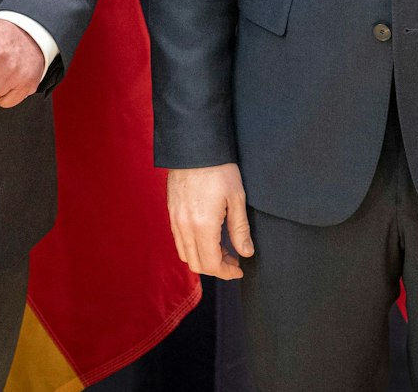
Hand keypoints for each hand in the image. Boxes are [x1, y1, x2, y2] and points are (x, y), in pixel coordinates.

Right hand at [167, 163, 253, 279]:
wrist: (194, 146)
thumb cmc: (218, 169)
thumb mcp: (236, 198)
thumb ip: (240, 229)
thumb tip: (246, 252)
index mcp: (203, 226)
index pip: (211, 264)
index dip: (226, 272)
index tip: (239, 269)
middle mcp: (184, 227)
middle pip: (196, 264)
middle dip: (216, 268)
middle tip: (233, 260)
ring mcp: (175, 220)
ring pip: (185, 254)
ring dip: (203, 258)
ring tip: (222, 248)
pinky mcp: (171, 212)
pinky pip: (178, 240)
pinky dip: (192, 246)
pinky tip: (207, 236)